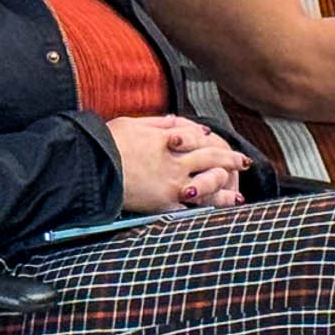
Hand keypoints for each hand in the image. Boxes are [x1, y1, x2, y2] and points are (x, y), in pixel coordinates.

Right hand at [106, 115, 251, 212]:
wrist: (91, 168)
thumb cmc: (108, 143)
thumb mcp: (133, 123)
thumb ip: (159, 123)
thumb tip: (177, 120)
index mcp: (167, 140)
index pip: (197, 137)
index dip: (208, 138)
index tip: (215, 138)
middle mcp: (174, 162)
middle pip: (210, 159)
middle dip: (230, 160)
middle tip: (243, 162)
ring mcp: (171, 184)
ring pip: (207, 185)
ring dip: (225, 189)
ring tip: (238, 195)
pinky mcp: (163, 204)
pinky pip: (189, 209)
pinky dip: (203, 211)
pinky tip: (214, 214)